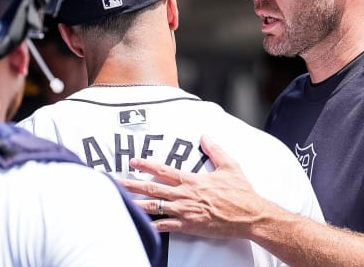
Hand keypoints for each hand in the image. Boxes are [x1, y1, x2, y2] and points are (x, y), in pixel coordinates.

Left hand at [119, 135, 269, 239]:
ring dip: (135, 204)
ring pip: (154, 207)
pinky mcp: (188, 226)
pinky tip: (139, 225)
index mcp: (192, 180)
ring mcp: (185, 212)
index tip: (133, 161)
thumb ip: (215, 150)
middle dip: (131, 185)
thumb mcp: (230, 165)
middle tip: (114, 183)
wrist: (249, 215)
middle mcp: (185, 195)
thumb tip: (205, 136)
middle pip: (152, 189)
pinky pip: (165, 226)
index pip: (163, 170)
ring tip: (119, 203)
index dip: (146, 165)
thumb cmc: (241, 192)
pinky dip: (151, 226)